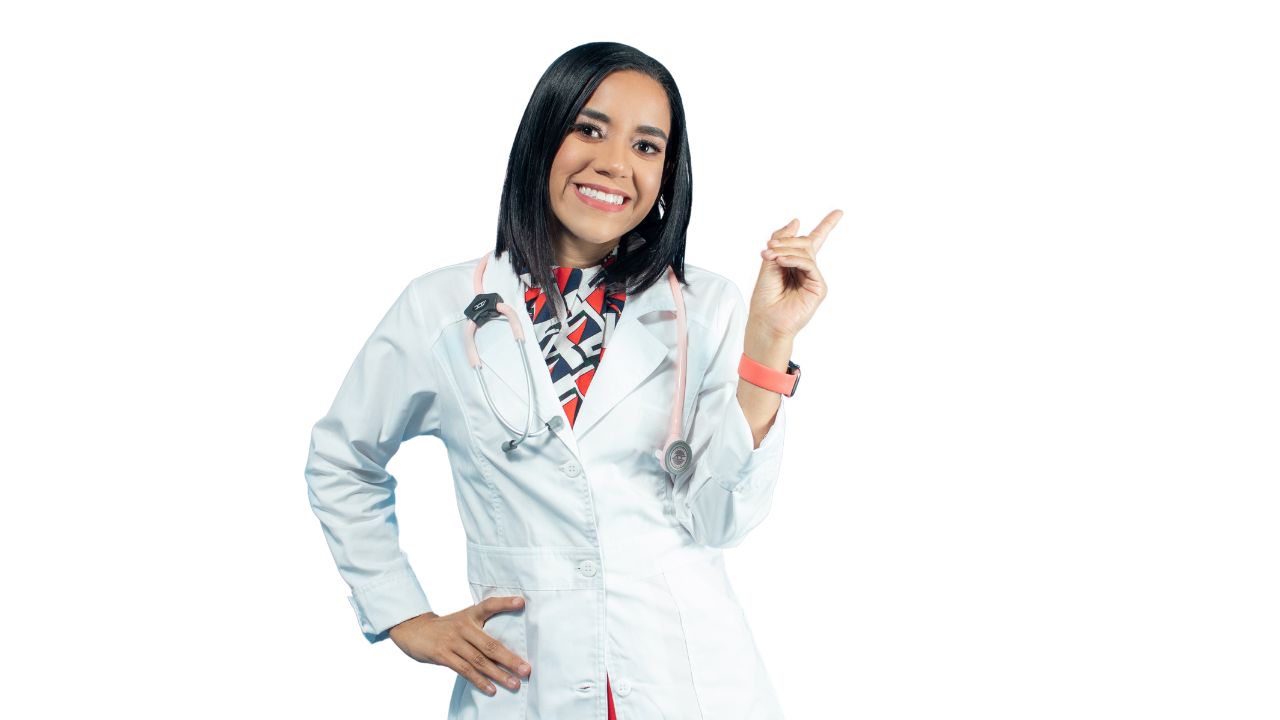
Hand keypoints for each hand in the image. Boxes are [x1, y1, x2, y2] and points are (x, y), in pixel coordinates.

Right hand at [387, 596, 531, 696]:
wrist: (413, 629)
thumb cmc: (446, 627)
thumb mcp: (462, 619)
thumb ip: (481, 626)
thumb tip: (509, 641)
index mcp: (470, 614)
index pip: (489, 605)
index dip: (505, 603)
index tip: (522, 603)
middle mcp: (463, 627)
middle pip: (490, 644)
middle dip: (510, 659)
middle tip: (526, 669)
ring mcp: (452, 641)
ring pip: (479, 661)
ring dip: (498, 674)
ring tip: (514, 683)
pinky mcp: (443, 655)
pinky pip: (464, 670)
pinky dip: (479, 681)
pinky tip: (491, 689)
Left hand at [750, 209, 842, 339]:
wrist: (766, 321)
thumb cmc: (765, 297)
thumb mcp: (769, 263)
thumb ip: (781, 242)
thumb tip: (796, 221)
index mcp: (796, 264)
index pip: (814, 241)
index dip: (827, 225)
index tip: (839, 212)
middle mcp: (807, 270)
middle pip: (805, 242)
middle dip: (786, 240)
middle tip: (768, 247)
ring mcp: (814, 279)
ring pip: (806, 251)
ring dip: (786, 249)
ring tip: (770, 255)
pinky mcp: (818, 288)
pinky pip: (809, 264)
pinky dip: (794, 259)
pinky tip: (780, 261)